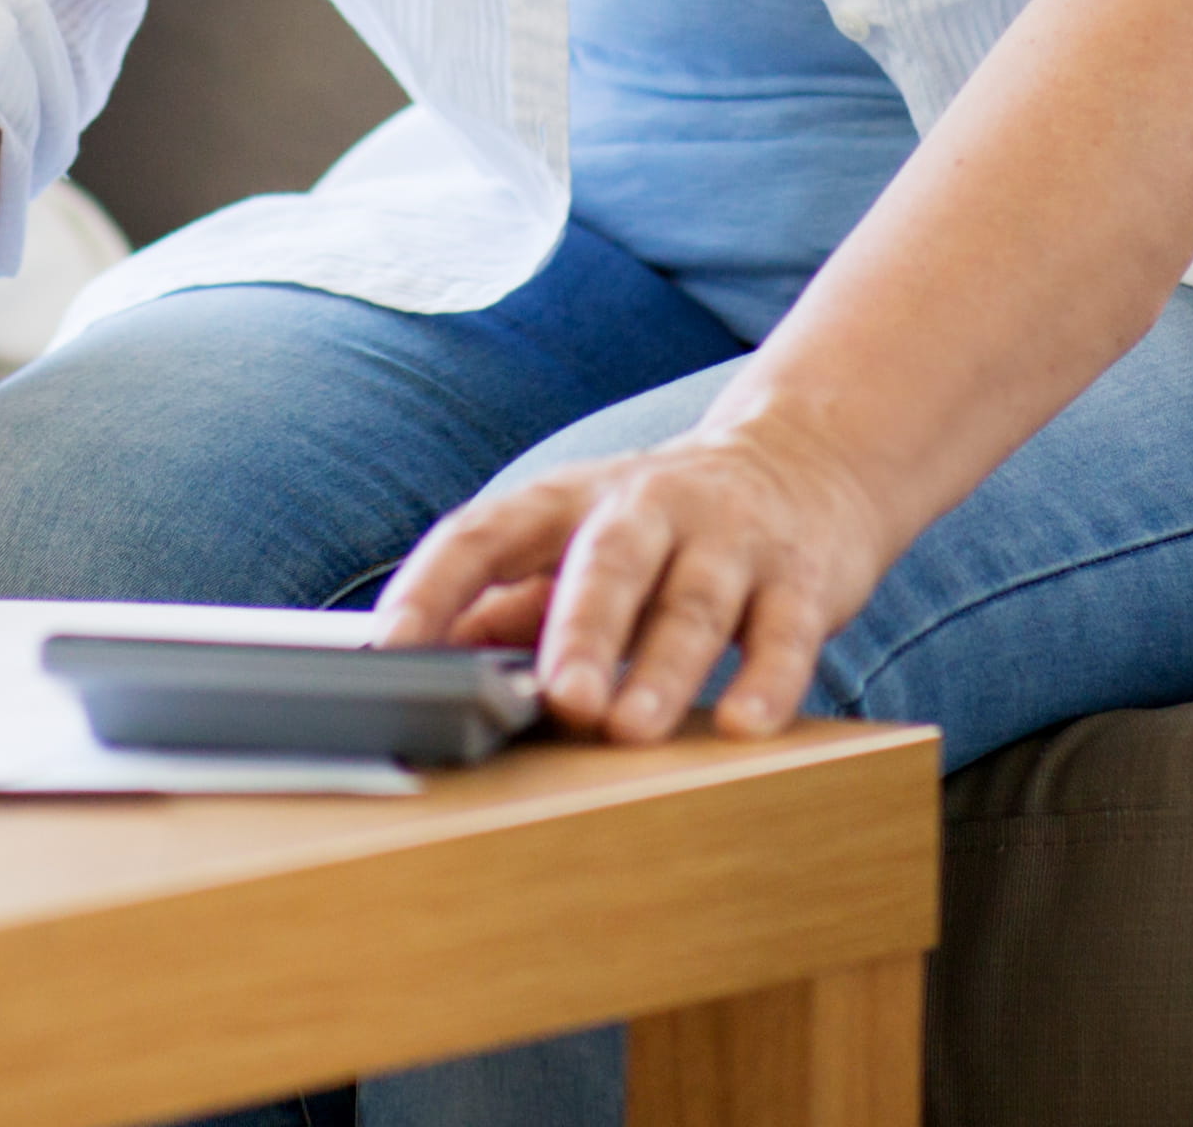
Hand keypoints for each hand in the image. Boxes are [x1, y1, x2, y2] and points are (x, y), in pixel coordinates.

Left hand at [373, 405, 902, 743]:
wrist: (805, 463)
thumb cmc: (662, 529)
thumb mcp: (573, 548)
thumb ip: (502, 604)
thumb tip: (414, 665)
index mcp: (566, 503)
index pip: (483, 534)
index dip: (431, 588)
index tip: (387, 650)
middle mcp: (645, 508)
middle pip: (605, 562)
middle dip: (578, 631)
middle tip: (558, 699)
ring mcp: (727, 539)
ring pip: (692, 603)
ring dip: (662, 669)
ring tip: (633, 730)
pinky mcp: (799, 578)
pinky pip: (785, 631)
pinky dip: (767, 679)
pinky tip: (745, 725)